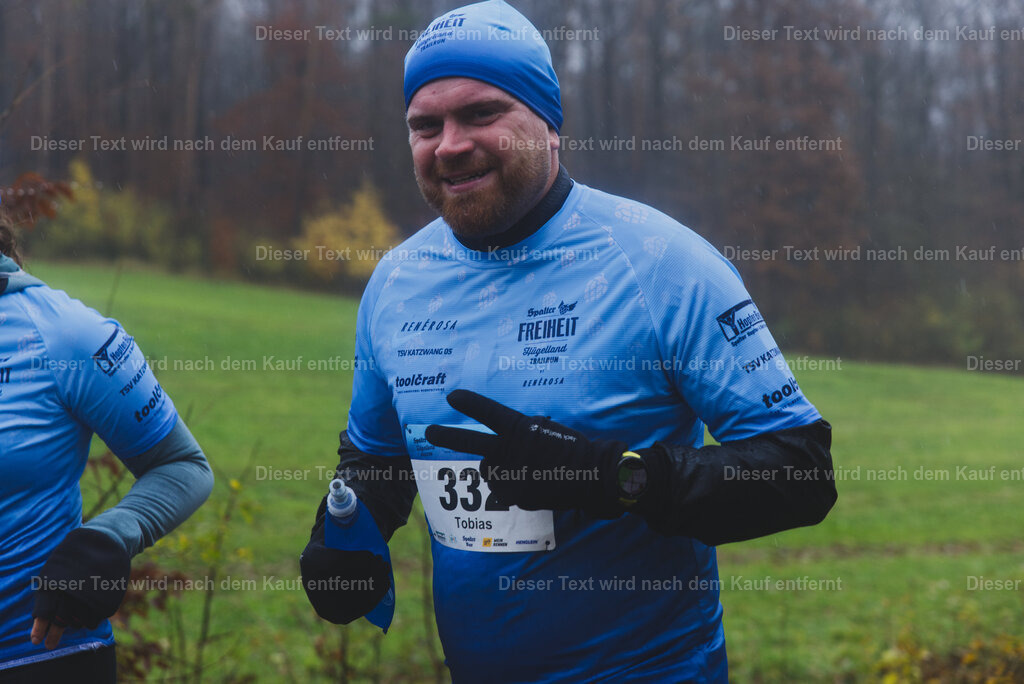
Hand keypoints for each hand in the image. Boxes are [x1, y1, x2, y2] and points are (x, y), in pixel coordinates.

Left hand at [31, 528, 130, 648]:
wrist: (108, 540)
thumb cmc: (77, 555)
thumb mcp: (59, 566)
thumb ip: (50, 589)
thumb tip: (42, 617)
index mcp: (58, 581)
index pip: (46, 611)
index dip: (40, 628)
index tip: (36, 641)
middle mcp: (74, 590)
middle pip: (61, 620)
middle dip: (54, 634)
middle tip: (50, 644)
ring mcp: (91, 595)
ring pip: (78, 621)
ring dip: (73, 624)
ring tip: (72, 620)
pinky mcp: (107, 599)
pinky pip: (94, 619)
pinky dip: (89, 620)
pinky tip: (87, 614)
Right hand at [300, 497, 391, 624]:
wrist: (341, 552)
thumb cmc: (347, 531)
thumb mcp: (344, 514)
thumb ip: (341, 502)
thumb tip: (340, 484)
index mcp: (313, 557)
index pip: (331, 565)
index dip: (356, 563)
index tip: (375, 555)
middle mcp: (311, 581)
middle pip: (339, 587)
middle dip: (367, 577)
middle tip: (384, 565)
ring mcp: (320, 598)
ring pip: (345, 604)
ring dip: (371, 591)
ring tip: (384, 575)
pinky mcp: (332, 610)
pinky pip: (349, 613)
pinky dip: (368, 603)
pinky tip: (381, 588)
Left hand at [424, 389, 624, 516]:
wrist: (590, 475)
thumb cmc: (570, 447)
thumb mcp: (544, 429)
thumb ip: (519, 431)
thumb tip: (500, 439)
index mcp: (520, 428)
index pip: (488, 412)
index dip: (469, 404)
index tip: (451, 397)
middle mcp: (510, 450)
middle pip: (471, 442)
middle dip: (447, 436)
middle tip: (428, 431)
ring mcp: (511, 475)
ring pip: (489, 470)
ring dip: (498, 468)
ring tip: (525, 467)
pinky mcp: (514, 495)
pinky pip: (503, 489)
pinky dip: (513, 485)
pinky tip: (533, 481)